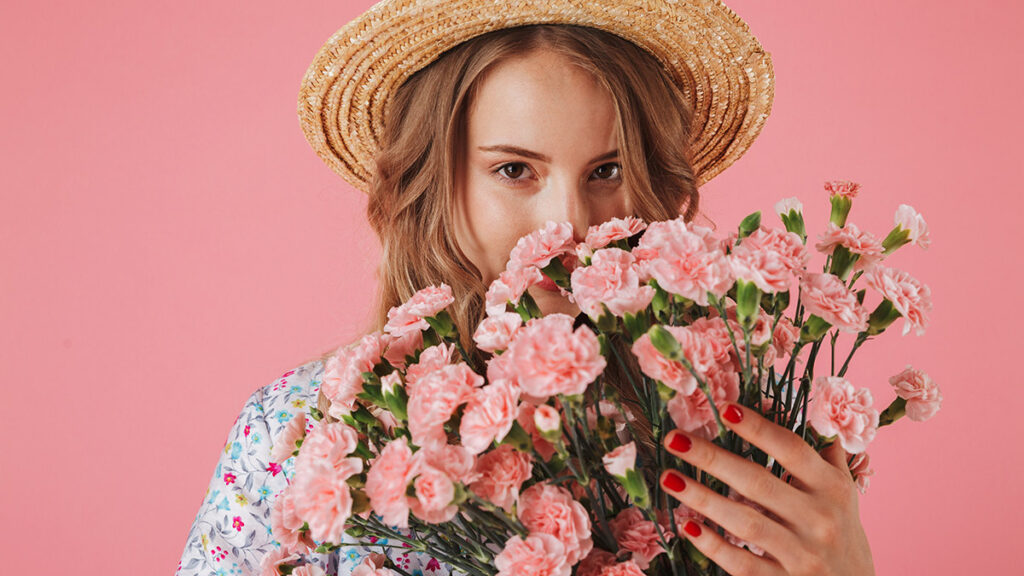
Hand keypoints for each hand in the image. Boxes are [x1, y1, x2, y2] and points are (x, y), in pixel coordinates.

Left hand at [659, 402, 874, 575]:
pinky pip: (743, 564)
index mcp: (832, 488)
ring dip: (703, 499)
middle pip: (757, 482)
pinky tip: (688, 526)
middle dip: (712, 459)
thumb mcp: (844, 494)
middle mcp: (819, 519)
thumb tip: (812, 411)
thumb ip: (826, 456)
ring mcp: (803, 554)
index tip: (725, 408)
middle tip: (674, 439)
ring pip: (745, 523)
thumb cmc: (843, 533)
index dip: (758, 428)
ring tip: (669, 478)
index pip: (791, 450)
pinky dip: (714, 546)